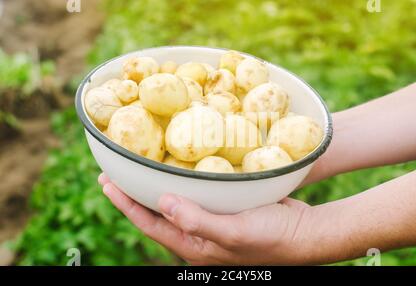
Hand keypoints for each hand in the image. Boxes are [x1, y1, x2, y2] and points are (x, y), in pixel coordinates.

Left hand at [98, 173, 311, 264]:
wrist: (304, 233)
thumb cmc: (271, 237)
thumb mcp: (233, 232)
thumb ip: (196, 221)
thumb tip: (161, 202)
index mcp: (194, 246)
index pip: (150, 224)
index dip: (126, 205)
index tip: (107, 184)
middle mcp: (197, 235)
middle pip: (157, 214)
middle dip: (134, 194)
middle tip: (115, 172)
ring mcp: (210, 222)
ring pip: (174, 202)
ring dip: (155, 185)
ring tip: (141, 167)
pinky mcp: (224, 209)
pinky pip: (194, 193)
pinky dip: (181, 180)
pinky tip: (179, 166)